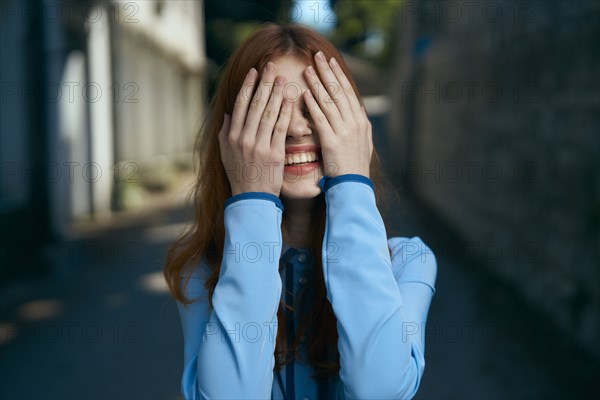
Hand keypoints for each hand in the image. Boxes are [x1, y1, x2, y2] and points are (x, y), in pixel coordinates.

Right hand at [218, 62, 292, 195]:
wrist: (252, 198)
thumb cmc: (240, 175)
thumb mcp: (226, 154)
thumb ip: (225, 132)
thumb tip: (228, 113)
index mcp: (231, 136)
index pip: (240, 105)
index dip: (248, 86)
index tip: (255, 71)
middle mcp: (243, 138)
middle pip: (254, 104)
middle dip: (264, 83)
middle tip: (272, 66)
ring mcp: (258, 145)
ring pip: (268, 113)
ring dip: (276, 93)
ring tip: (284, 77)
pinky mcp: (274, 153)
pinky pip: (280, 127)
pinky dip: (286, 111)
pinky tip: (291, 99)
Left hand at [303, 51, 372, 177]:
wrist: (354, 186)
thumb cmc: (355, 166)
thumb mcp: (363, 142)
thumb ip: (359, 124)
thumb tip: (357, 108)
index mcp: (361, 122)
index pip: (349, 92)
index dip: (339, 75)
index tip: (331, 61)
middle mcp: (354, 123)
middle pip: (339, 92)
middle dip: (327, 72)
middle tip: (317, 56)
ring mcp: (344, 132)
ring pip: (329, 102)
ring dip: (317, 84)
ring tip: (307, 69)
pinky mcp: (332, 142)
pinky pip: (321, 120)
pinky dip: (313, 106)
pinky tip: (304, 94)